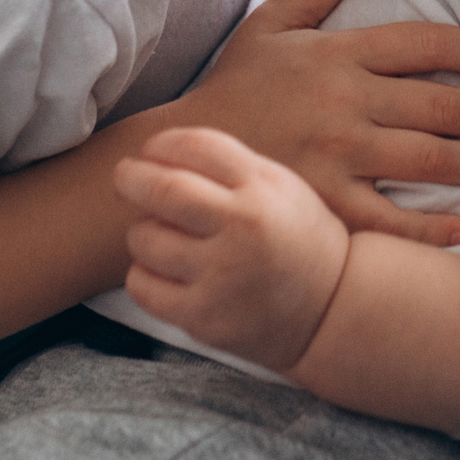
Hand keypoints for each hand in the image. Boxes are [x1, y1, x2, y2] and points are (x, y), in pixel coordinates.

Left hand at [116, 126, 349, 373]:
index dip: (162, 143)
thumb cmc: (298, 239)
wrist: (333, 309)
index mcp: (264, 188)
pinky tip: (164, 270)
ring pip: (145, 238)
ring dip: (144, 231)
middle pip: (162, 188)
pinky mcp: (203, 316)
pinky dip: (144, 273)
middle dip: (131, 177)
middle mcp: (242, 227)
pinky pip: (143, 285)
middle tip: (125, 176)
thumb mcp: (282, 187)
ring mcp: (221, 275)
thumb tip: (158, 152)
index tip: (150, 150)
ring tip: (162, 234)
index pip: (196, 146)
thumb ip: (230, 167)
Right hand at [161, 0, 459, 247]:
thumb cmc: (234, 89)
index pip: (424, 43)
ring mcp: (335, 155)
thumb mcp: (271, 24)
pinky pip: (386, 219)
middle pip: (442, 103)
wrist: (180, 157)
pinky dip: (429, 227)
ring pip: (428, 158)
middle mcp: (345, 101)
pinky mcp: (322, 203)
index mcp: (339, 54)